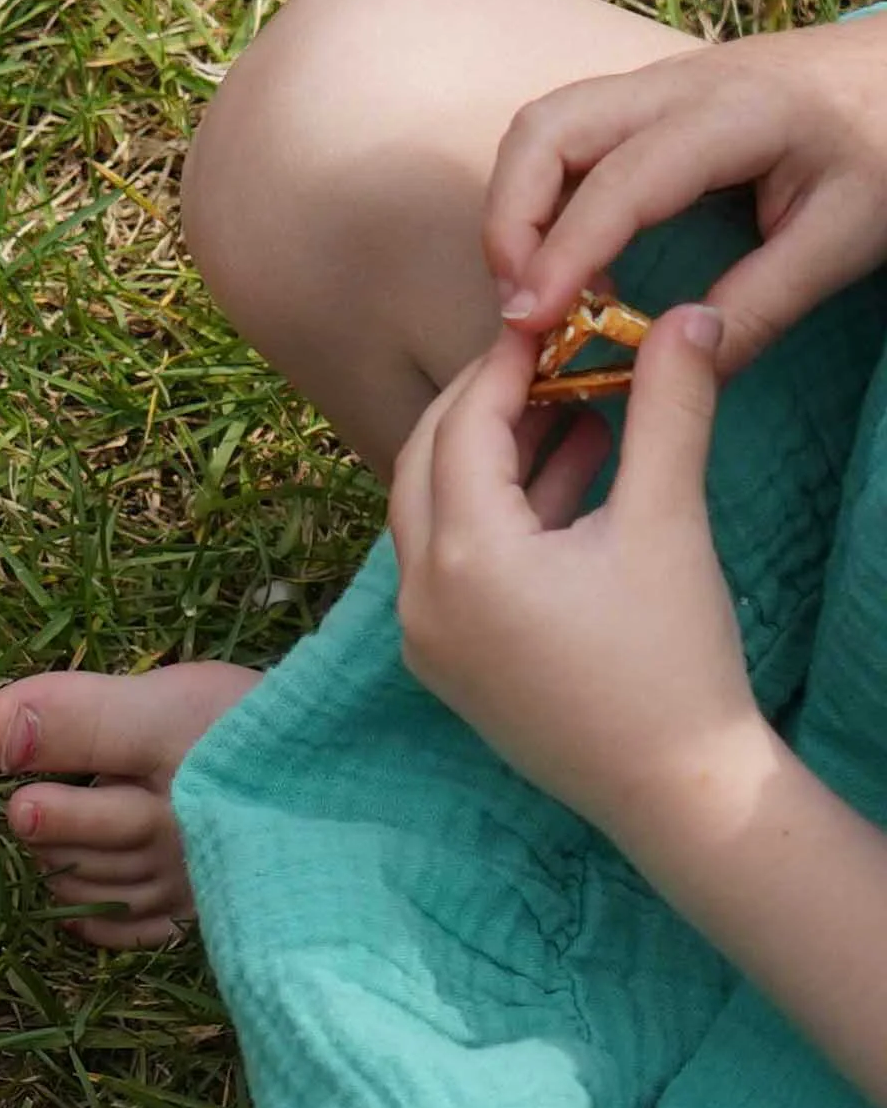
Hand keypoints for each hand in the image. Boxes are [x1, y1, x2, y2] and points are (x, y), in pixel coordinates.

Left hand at [386, 305, 759, 844]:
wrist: (675, 789)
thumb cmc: (672, 658)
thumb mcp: (669, 522)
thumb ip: (668, 410)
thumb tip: (688, 317)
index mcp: (462, 554)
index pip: (461, 427)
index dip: (504, 367)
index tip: (547, 325)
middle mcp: (420, 593)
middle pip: (429, 464)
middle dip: (485, 407)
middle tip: (550, 362)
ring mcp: (425, 634)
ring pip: (438, 514)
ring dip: (496, 460)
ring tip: (574, 411)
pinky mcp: (448, 663)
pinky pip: (453, 564)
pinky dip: (497, 517)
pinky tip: (569, 481)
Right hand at [484, 21, 886, 372]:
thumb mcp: (848, 235)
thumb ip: (765, 302)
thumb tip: (681, 370)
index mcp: (733, 115)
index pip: (620, 182)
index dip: (564, 254)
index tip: (531, 323)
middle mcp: (675, 86)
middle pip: (545, 130)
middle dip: (510, 219)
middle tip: (523, 301)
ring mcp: (656, 84)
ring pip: (543, 125)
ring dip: (517, 204)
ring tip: (538, 281)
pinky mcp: (650, 97)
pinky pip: (565, 134)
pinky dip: (542, 192)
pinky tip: (572, 251)